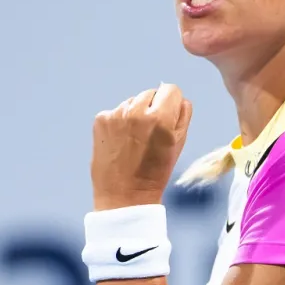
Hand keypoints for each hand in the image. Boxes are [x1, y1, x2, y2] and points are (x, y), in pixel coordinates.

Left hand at [91, 83, 193, 210]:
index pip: (171, 89)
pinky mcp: (101, 120)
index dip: (172, 102)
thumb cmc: (156, 172)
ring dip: (135, 114)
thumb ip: (183, 116)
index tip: (168, 117)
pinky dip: (119, 122)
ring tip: (134, 139)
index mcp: (161, 117)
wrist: (124, 196)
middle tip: (150, 133)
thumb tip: (179, 99)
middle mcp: (137, 111)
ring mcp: (116, 114)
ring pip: (133, 101)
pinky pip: (116, 111)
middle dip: (153, 108)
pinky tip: (120, 141)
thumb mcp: (179, 144)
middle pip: (151, 93)